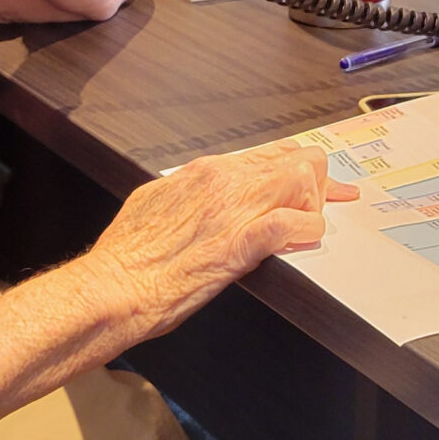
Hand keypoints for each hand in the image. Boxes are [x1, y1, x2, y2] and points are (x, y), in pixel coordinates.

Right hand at [80, 141, 358, 343]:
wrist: (114, 285)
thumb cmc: (127, 256)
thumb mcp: (154, 203)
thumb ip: (184, 194)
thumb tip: (195, 197)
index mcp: (203, 172)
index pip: (268, 154)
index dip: (298, 167)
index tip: (315, 180)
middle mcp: (222, 182)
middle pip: (294, 161)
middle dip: (316, 183)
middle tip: (323, 204)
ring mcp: (232, 210)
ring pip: (299, 182)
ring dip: (313, 204)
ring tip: (309, 225)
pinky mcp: (239, 244)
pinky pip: (291, 225)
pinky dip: (307, 230)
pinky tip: (306, 238)